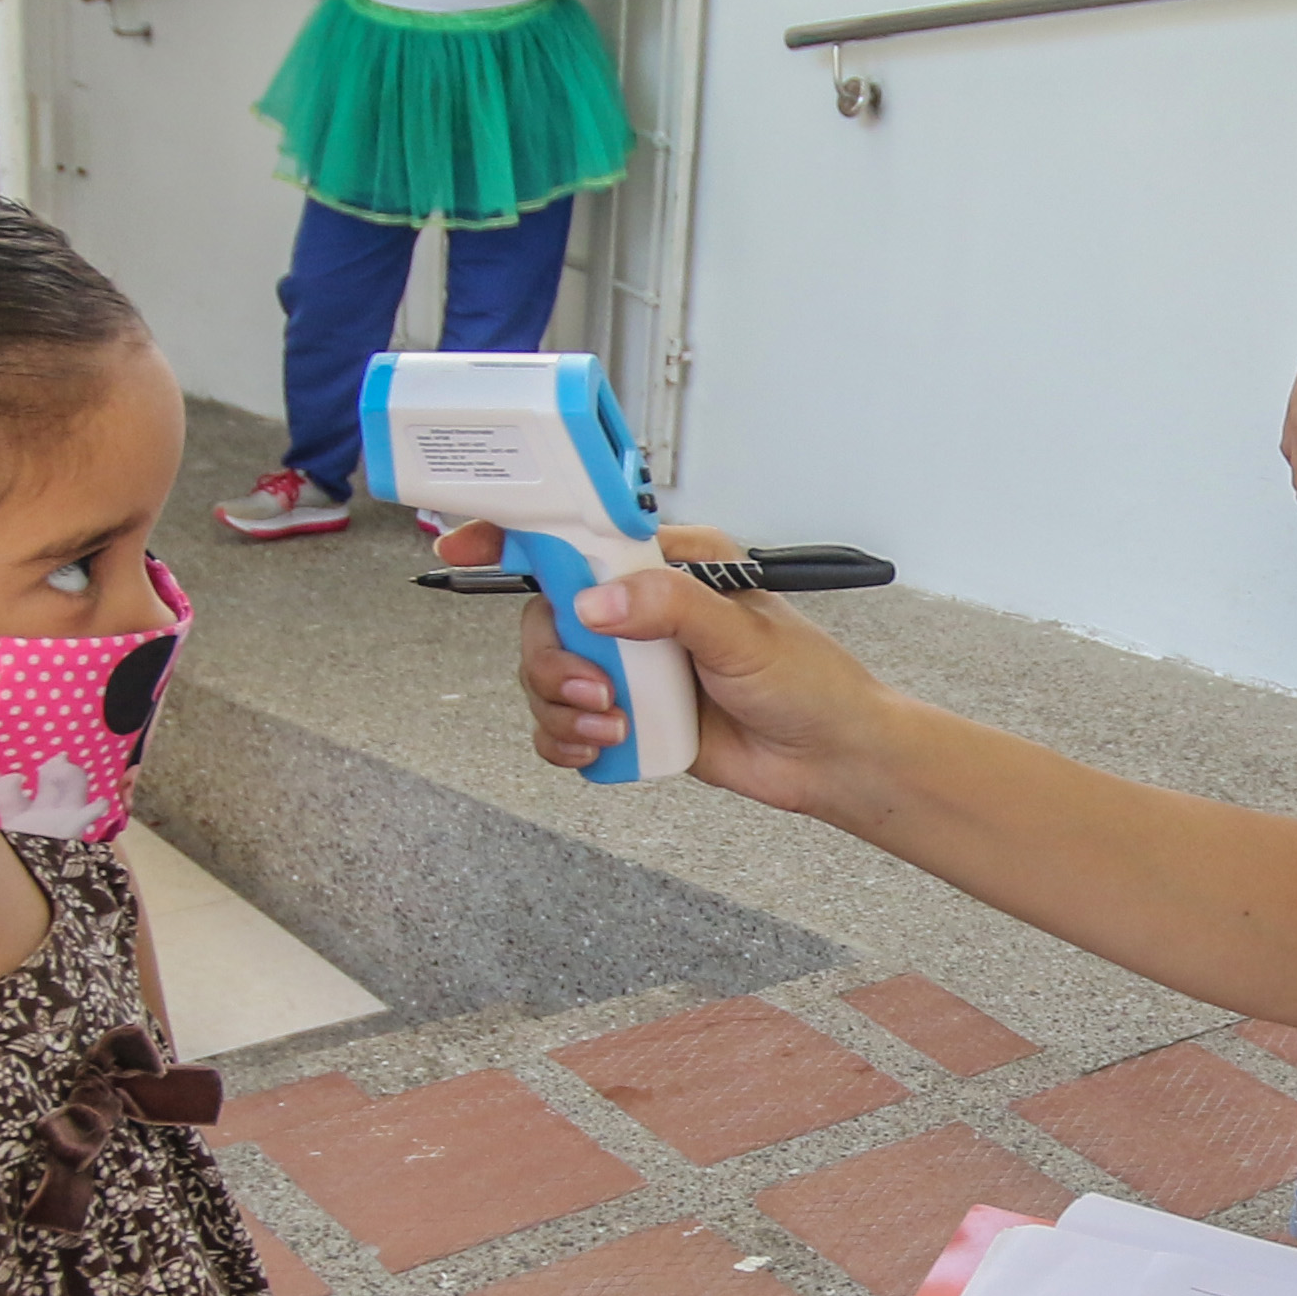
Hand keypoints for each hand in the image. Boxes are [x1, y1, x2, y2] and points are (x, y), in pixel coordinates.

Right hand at [463, 517, 896, 817]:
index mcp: (670, 564)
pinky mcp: (626, 714)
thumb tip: (598, 602)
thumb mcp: (743, 635)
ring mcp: (630, 663)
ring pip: (545, 673)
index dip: (518, 536)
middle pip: (546, 615)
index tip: (466, 546)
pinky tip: (601, 748)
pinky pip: (560, 722)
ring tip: (613, 726)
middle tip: (593, 690)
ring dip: (560, 706)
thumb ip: (670, 609)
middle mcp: (641, 609)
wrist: (830, 759)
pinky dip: (564, 739)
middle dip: (551, 660)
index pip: (581, 536)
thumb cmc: (808, 684)